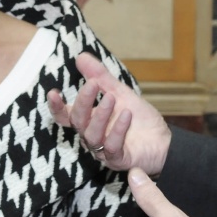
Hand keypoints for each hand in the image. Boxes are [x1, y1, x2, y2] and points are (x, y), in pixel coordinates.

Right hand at [47, 52, 171, 176]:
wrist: (163, 140)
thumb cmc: (139, 119)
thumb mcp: (120, 92)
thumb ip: (100, 77)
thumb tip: (81, 56)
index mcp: (89, 121)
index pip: (66, 116)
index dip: (57, 107)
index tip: (53, 92)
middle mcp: (92, 136)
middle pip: (78, 122)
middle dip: (83, 102)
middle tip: (93, 84)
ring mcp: (103, 150)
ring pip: (92, 135)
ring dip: (100, 114)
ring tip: (112, 97)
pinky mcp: (118, 159)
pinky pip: (112, 146)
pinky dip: (118, 129)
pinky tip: (127, 114)